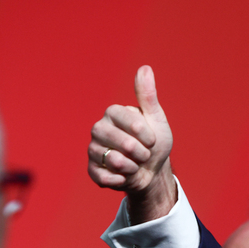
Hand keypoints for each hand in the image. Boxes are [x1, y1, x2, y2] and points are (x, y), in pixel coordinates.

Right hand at [88, 66, 176, 222]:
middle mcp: (99, 129)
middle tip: (144, 155)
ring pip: (112, 160)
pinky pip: (104, 177)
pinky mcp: (92, 170)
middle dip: (140, 152)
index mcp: (113, 113)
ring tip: (135, 165)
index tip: (152, 140)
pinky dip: (120, 180)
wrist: (151, 171)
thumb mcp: (156, 119)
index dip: (145, 134)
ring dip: (132, 167)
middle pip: (120, 142)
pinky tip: (125, 176)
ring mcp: (93, 150)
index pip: (129, 120)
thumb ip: (148, 95)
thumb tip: (145, 67)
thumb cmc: (154, 143)